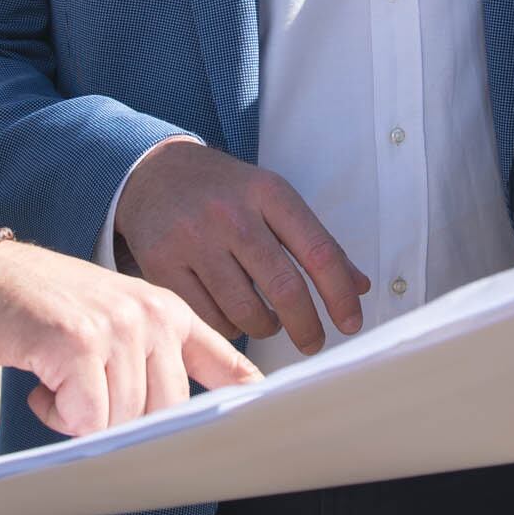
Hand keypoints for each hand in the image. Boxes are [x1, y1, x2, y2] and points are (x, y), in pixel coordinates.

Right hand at [0, 241, 260, 436]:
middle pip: (165, 412)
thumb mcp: (116, 322)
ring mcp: (118, 327)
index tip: (268, 418)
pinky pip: (86, 417)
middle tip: (80, 393)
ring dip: (79, 417)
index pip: (226, 362)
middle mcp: (151, 315)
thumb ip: (158, 360)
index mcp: (169, 311)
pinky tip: (41, 385)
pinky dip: (58, 415)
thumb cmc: (46, 311)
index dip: (247, 396)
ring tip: (56, 380)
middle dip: (118, 420)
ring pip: (121, 420)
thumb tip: (189, 418)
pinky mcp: (80, 343)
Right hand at [113, 140, 368, 355]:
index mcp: (269, 193)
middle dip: (306, 326)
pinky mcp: (161, 263)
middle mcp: (231, 214)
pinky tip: (234, 317)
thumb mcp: (272, 198)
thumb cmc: (225, 191)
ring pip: (245, 310)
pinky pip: (208, 317)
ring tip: (270, 323)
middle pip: (285, 287)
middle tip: (313, 343)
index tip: (351, 323)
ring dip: (266, 328)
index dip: (340, 295)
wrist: (154, 172)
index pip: (319, 251)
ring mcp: (193, 239)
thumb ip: (315, 241)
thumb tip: (359, 286)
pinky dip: (229, 328)